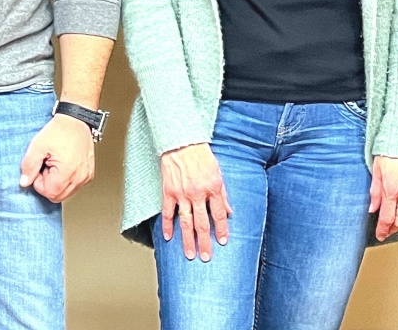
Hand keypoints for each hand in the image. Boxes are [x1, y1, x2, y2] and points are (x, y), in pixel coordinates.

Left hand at [20, 112, 94, 203]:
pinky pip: (74, 186)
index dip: (39, 182)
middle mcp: (80, 177)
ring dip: (57, 183)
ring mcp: (86, 176)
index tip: (40, 167)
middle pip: (57, 196)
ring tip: (56, 164)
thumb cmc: (59, 130)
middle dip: (48, 184)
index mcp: (68, 171)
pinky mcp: (88, 174)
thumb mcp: (37, 146)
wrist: (75, 120)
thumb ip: (29, 166)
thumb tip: (24, 182)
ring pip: (66, 193)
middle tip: (47, 166)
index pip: (48, 192)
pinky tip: (64, 165)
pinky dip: (66, 180)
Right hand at [159, 142, 229, 261]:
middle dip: (205, 242)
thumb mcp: (218, 172)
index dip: (222, 230)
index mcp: (213, 188)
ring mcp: (182, 194)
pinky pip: (168, 212)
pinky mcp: (169, 191)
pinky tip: (168, 237)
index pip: (219, 215)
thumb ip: (223, 194)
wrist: (181, 141)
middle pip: (202, 223)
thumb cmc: (201, 154)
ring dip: (188, 240)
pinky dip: (167, 225)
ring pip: (185, 222)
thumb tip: (229, 211)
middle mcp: (198, 193)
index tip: (223, 242)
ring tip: (190, 254)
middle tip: (205, 257)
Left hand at [370, 156, 397, 240]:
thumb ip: (374, 193)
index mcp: (392, 190)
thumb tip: (372, 208)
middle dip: (392, 229)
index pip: (387, 218)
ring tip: (393, 223)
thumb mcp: (376, 172)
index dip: (383, 229)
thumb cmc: (390, 152)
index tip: (380, 234)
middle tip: (386, 232)